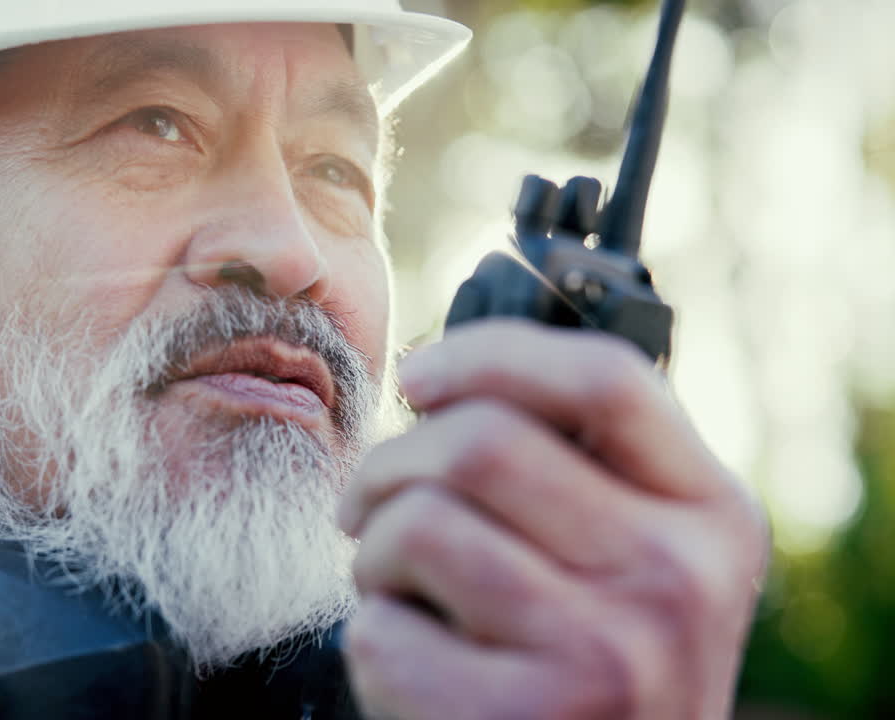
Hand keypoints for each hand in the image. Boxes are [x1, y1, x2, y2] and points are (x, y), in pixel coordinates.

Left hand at [337, 320, 766, 718]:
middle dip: (389, 465)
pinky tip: (414, 662)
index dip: (490, 354)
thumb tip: (442, 378)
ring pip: (418, 524)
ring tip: (397, 588)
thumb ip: (583, 468)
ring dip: (374, 553)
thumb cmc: (593, 662)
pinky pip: (383, 629)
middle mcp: (676, 579)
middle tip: (368, 505)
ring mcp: (607, 655)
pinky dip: (370, 637)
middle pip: (480, 442)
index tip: (416, 376)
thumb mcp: (636, 560)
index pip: (607, 380)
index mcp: (710, 515)